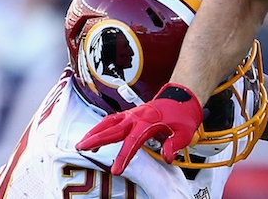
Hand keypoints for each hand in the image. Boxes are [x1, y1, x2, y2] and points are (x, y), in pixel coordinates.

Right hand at [76, 83, 203, 174]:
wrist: (182, 98)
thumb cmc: (182, 115)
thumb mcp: (185, 131)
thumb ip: (175, 144)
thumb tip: (167, 156)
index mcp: (149, 122)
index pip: (133, 141)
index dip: (124, 156)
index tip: (116, 170)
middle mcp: (137, 117)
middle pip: (113, 129)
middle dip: (97, 139)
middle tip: (82, 147)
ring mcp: (132, 114)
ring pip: (109, 122)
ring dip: (94, 132)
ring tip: (81, 143)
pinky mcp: (130, 115)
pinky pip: (112, 120)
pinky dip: (100, 127)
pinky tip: (93, 135)